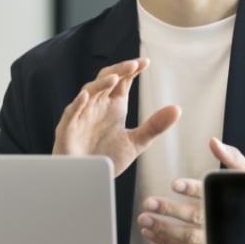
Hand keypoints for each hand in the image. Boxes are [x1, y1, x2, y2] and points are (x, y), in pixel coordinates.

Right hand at [52, 58, 180, 176]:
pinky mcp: (67, 129)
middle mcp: (97, 105)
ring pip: (89, 92)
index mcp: (113, 105)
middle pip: (106, 80)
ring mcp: (81, 115)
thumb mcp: (136, 142)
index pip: (123, 81)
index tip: (146, 62)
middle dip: (119, 71)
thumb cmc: (107, 158)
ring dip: (100, 84)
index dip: (132, 70)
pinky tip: (85, 96)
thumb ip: (154, 126)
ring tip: (115, 77)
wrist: (88, 181)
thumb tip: (177, 109)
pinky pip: (70, 113)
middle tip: (134, 65)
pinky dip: (77, 104)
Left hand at [137, 137, 244, 243]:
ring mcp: (215, 239)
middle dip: (169, 210)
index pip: (210, 193)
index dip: (192, 189)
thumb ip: (231, 157)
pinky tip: (149, 232)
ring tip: (143, 218)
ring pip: (187, 237)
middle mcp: (222, 221)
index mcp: (229, 198)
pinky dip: (165, 241)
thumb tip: (213, 142)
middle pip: (194, 216)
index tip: (175, 184)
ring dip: (163, 228)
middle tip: (148, 202)